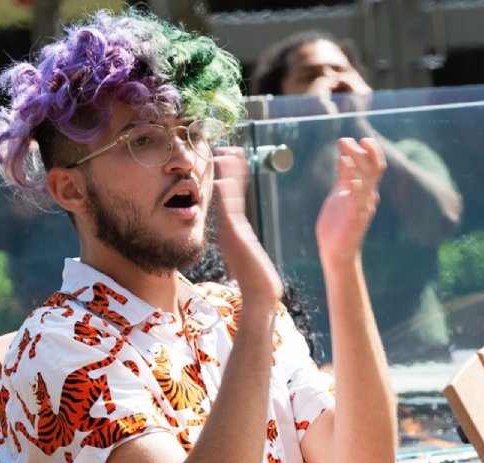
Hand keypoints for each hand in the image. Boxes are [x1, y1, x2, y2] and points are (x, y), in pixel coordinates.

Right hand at [210, 147, 282, 308]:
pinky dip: (227, 196)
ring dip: (227, 176)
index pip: (230, 197)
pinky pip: (230, 211)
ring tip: (227, 155)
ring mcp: (230, 231)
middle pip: (227, 192)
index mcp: (233, 229)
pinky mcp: (234, 237)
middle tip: (225, 148)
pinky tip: (224, 181)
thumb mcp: (247, 252)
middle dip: (227, 170)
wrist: (260, 293)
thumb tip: (238, 229)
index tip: (230, 158)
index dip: (230, 177)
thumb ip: (240, 238)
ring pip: (228, 197)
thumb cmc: (255, 276)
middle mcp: (229, 227)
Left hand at [315, 137, 386, 265]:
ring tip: (344, 155)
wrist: (336, 252)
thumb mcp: (340, 195)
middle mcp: (367, 198)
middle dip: (361, 153)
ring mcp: (362, 209)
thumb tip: (345, 157)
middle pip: (372, 170)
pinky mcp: (354, 221)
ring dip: (355, 167)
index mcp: (364, 191)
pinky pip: (357, 203)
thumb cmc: (338, 224)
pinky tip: (350, 181)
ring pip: (365, 184)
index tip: (362, 139)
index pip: (375, 166)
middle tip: (345, 140)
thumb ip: (344, 178)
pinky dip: (355, 190)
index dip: (372, 151)